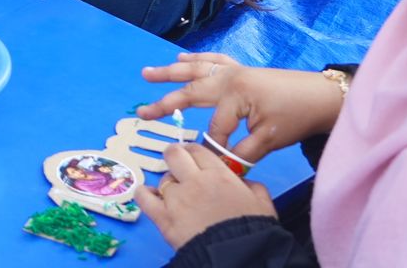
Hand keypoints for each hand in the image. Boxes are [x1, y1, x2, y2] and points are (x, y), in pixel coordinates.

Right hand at [139, 53, 342, 164]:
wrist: (323, 96)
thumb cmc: (296, 117)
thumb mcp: (270, 139)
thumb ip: (242, 152)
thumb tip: (220, 166)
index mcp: (235, 94)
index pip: (214, 125)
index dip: (214, 144)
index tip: (210, 160)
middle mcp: (229, 78)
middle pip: (191, 92)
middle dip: (165, 103)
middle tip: (141, 111)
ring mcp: (234, 70)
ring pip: (196, 70)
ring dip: (170, 72)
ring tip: (147, 73)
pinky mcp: (242, 69)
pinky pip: (214, 60)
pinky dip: (197, 58)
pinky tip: (182, 58)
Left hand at [139, 143, 276, 248]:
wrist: (240, 258)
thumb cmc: (254, 232)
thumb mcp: (263, 204)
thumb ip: (252, 186)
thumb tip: (242, 181)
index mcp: (219, 175)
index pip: (197, 150)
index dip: (194, 153)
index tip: (194, 159)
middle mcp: (194, 181)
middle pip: (174, 153)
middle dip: (176, 157)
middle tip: (180, 167)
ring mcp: (176, 199)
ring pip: (163, 178)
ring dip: (169, 184)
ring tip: (177, 195)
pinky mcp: (163, 217)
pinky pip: (143, 196)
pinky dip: (145, 194)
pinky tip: (152, 197)